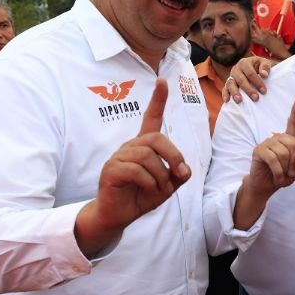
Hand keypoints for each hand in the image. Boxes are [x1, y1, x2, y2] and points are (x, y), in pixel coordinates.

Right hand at [75, 79, 190, 255]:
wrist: (119, 214)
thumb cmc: (143, 195)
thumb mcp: (168, 185)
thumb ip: (178, 174)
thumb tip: (183, 169)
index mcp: (144, 145)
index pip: (151, 117)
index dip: (158, 100)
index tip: (162, 80)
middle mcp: (130, 146)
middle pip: (157, 138)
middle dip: (173, 156)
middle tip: (178, 174)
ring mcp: (119, 157)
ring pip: (147, 156)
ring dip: (161, 176)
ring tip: (159, 189)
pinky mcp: (111, 170)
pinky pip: (136, 171)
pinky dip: (148, 183)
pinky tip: (147, 190)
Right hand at [223, 56, 271, 103]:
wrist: (253, 67)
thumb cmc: (260, 66)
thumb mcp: (265, 63)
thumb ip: (265, 67)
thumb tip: (264, 75)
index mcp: (245, 63)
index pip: (250, 73)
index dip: (257, 82)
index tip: (264, 91)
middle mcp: (236, 69)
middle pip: (241, 80)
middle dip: (248, 89)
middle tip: (256, 98)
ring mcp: (231, 77)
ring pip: (231, 84)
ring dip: (235, 92)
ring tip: (239, 101)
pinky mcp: (228, 84)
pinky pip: (225, 89)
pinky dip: (225, 95)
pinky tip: (227, 101)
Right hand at [244, 99, 294, 197]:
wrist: (266, 186)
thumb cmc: (283, 176)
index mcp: (288, 140)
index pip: (293, 124)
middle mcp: (278, 138)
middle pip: (294, 144)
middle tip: (291, 174)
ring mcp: (267, 143)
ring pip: (284, 153)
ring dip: (286, 169)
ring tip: (283, 176)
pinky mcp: (259, 150)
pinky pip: (273, 159)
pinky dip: (279, 172)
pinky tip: (278, 178)